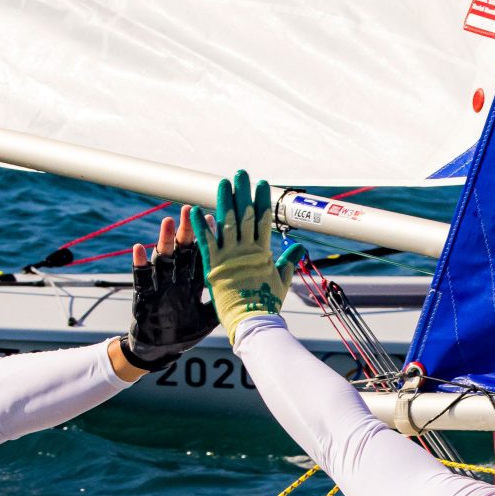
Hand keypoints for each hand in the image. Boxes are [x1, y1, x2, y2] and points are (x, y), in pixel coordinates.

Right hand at [120, 207, 217, 370]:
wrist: (161, 352)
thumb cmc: (185, 334)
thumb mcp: (210, 317)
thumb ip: (226, 300)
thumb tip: (252, 289)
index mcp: (194, 283)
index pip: (202, 256)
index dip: (207, 239)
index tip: (214, 218)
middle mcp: (177, 279)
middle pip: (183, 250)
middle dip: (186, 231)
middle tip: (189, 209)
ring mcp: (160, 286)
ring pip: (163, 258)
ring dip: (164, 240)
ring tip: (167, 222)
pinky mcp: (145, 297)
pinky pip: (141, 278)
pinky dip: (140, 264)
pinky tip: (140, 248)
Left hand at [195, 170, 289, 339]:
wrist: (253, 322)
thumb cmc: (267, 304)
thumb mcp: (281, 280)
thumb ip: (288, 261)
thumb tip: (299, 247)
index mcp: (262, 252)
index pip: (263, 220)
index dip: (262, 201)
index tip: (262, 184)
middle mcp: (246, 250)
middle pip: (245, 215)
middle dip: (243, 193)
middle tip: (241, 174)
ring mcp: (230, 257)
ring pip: (226, 223)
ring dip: (224, 202)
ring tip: (222, 182)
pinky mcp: (214, 267)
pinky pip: (206, 242)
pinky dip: (201, 226)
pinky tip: (195, 210)